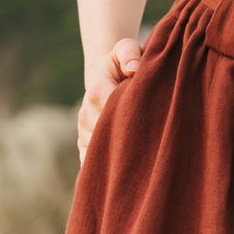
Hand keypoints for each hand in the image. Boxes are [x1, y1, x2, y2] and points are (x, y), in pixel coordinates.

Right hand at [78, 36, 142, 163]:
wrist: (105, 74)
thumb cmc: (123, 61)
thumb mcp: (125, 48)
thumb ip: (129, 53)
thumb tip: (134, 69)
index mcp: (97, 92)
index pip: (112, 113)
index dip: (131, 125)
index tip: (150, 134)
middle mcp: (87, 115)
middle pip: (105, 139)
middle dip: (125, 149)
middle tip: (149, 162)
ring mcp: (84, 131)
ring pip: (97, 154)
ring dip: (115, 163)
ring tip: (137, 175)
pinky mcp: (84, 144)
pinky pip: (90, 163)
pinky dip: (102, 174)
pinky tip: (118, 184)